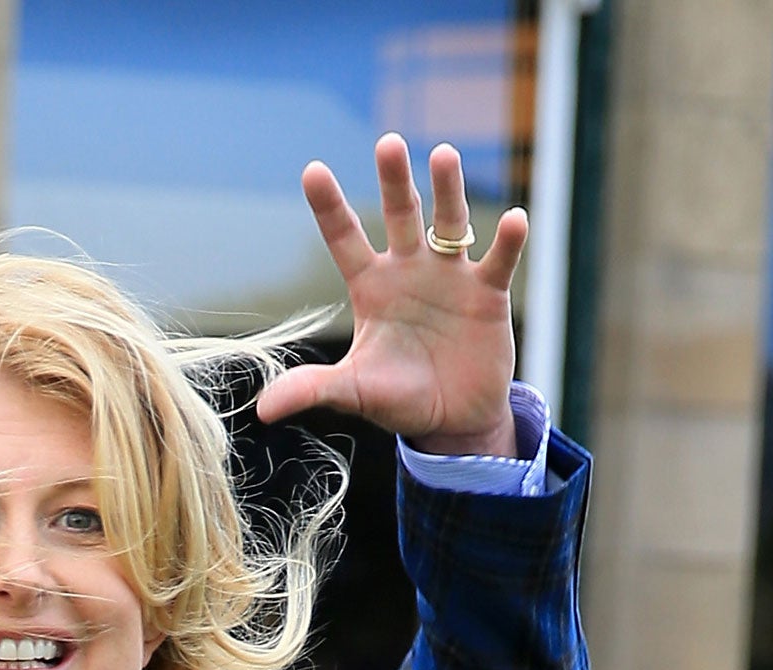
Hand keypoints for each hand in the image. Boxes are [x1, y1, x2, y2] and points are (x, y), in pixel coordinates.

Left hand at [255, 134, 526, 457]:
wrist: (451, 418)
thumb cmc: (397, 398)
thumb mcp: (352, 392)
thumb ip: (313, 389)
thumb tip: (264, 410)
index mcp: (371, 288)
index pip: (345, 239)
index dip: (329, 207)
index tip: (311, 170)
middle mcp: (409, 271)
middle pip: (401, 215)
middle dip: (395, 180)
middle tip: (388, 142)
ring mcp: (451, 277)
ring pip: (449, 223)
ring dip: (448, 190)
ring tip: (443, 154)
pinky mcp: (488, 293)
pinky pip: (499, 260)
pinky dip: (508, 240)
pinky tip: (515, 219)